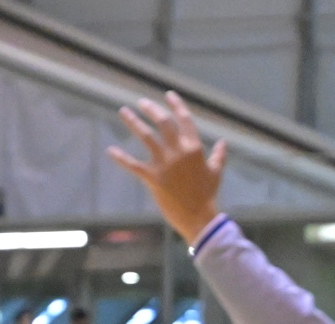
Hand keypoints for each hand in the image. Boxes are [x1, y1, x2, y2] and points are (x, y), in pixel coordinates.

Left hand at [108, 92, 227, 242]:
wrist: (199, 217)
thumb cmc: (208, 195)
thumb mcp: (216, 172)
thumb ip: (219, 155)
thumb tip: (224, 143)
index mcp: (194, 148)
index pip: (184, 120)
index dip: (176, 105)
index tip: (168, 95)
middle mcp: (179, 152)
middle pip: (163, 123)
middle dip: (151, 109)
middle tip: (141, 102)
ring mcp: (165, 164)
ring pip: (146, 137)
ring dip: (133, 122)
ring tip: (123, 111)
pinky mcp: (153, 178)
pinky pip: (134, 165)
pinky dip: (121, 158)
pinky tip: (111, 150)